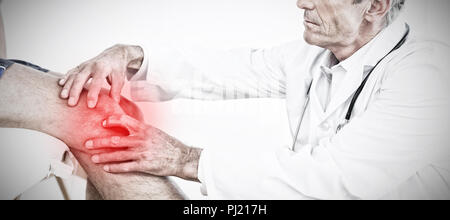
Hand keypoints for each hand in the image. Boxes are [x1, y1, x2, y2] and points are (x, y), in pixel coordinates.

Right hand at [59, 45, 143, 107]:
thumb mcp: (120, 78)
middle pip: (80, 78)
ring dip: (67, 86)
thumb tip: (114, 102)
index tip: (90, 105)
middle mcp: (91, 65)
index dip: (93, 94)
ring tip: (63, 97)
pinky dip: (65, 78)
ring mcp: (84, 65)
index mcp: (102, 68)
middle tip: (71, 103)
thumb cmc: (117, 68)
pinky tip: (60, 84)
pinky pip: (71, 72)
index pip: (96, 82)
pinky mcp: (80, 66)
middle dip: (75, 91)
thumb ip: (116, 89)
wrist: (114, 55)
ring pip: (73, 75)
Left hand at [84, 115, 201, 180]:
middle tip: (87, 143)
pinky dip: (115, 167)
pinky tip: (106, 168)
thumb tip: (128, 126)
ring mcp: (142, 153)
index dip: (111, 120)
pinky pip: (126, 167)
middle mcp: (141, 140)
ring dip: (104, 157)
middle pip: (115, 140)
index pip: (124, 121)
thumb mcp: (155, 132)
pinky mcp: (144, 165)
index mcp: (144, 129)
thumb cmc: (169, 145)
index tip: (102, 122)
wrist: (182, 158)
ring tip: (93, 158)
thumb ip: (141, 129)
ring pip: (118, 154)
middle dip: (99, 142)